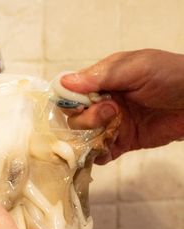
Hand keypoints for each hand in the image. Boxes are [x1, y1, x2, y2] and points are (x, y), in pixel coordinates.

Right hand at [61, 49, 183, 163]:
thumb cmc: (169, 76)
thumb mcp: (136, 67)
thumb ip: (102, 76)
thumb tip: (66, 82)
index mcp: (102, 81)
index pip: (71, 93)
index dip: (70, 101)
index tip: (80, 104)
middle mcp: (103, 103)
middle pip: (75, 118)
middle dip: (86, 119)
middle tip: (110, 111)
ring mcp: (113, 124)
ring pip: (86, 137)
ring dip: (91, 138)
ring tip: (112, 131)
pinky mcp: (123, 142)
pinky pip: (102, 152)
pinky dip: (100, 155)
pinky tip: (108, 151)